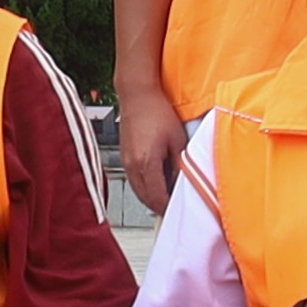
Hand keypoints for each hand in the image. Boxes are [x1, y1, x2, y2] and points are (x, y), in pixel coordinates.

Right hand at [116, 85, 188, 213]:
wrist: (137, 96)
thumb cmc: (158, 112)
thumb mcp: (177, 139)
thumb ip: (180, 164)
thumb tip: (183, 183)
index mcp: (146, 163)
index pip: (158, 197)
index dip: (169, 207)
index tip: (180, 210)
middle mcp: (132, 166)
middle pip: (146, 199)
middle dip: (160, 206)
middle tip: (176, 208)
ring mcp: (125, 163)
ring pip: (138, 192)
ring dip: (152, 198)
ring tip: (168, 197)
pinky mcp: (123, 157)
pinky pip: (134, 181)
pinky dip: (145, 187)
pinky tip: (156, 183)